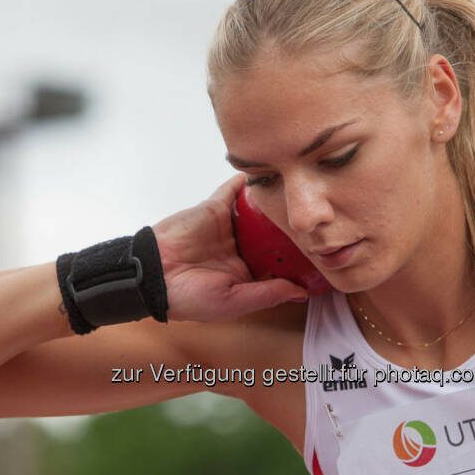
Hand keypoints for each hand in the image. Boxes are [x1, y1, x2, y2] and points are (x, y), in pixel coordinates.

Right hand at [152, 174, 311, 321]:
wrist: (152, 275)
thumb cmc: (189, 298)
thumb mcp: (234, 301)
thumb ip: (268, 294)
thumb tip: (301, 292)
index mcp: (246, 274)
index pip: (278, 264)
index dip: (297, 259)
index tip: (321, 253)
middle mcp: (240, 249)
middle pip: (272, 234)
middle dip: (291, 228)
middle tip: (317, 219)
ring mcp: (228, 227)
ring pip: (257, 211)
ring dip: (274, 202)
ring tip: (299, 193)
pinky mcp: (214, 209)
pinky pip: (233, 191)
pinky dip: (247, 182)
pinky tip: (267, 174)